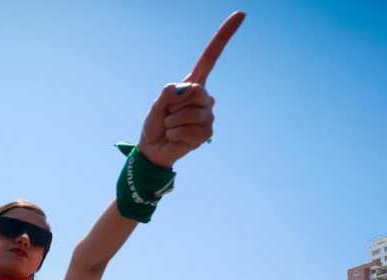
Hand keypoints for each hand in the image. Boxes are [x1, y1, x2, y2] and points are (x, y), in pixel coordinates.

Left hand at [137, 11, 244, 168]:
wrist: (153, 149)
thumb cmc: (155, 124)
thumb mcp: (156, 105)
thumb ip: (167, 94)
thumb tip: (186, 90)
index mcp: (192, 84)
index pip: (210, 57)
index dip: (224, 36)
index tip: (241, 14)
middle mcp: (204, 98)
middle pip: (195, 92)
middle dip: (173, 105)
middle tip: (167, 115)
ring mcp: (208, 116)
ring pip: (190, 114)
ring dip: (172, 123)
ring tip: (170, 128)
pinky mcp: (207, 133)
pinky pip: (189, 131)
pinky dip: (175, 135)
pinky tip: (175, 138)